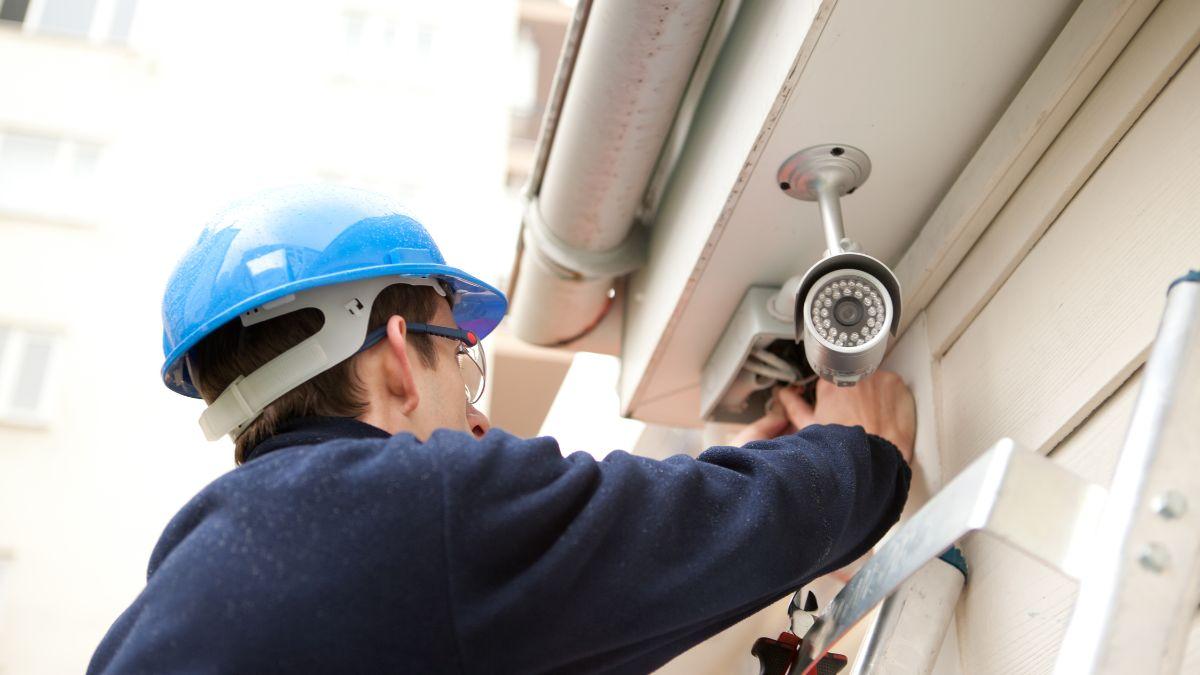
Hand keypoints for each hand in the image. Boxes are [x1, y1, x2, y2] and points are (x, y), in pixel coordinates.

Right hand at [732, 371, 914, 462]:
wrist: (875, 458)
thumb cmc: (842, 447)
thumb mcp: (810, 427)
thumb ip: (794, 406)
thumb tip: (782, 395)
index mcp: (829, 382)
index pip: (832, 379)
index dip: (837, 397)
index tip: (841, 409)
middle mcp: (851, 373)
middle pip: (853, 377)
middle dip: (855, 393)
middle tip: (857, 415)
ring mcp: (876, 376)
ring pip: (873, 381)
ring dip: (874, 394)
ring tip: (873, 416)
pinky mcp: (896, 382)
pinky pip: (893, 385)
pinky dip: (891, 397)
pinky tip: (887, 414)